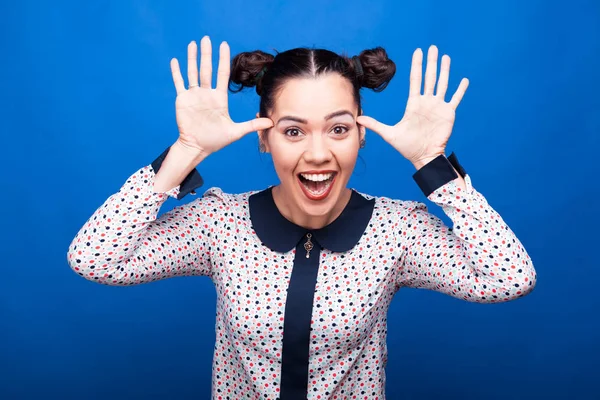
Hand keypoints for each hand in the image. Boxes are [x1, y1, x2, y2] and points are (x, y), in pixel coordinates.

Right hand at [170, 36, 273, 155]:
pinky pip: (179, 83)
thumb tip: (271, 123)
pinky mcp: (183, 100)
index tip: (224, 45)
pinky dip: (177, 72)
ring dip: (192, 58)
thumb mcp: (236, 132)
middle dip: (207, 54)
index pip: (222, 74)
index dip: (223, 60)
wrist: (197, 147)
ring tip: (193, 44)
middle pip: (207, 69)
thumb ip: (252, 125)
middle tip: (207, 38)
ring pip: (193, 72)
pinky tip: (175, 61)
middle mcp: (207, 94)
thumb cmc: (216, 140)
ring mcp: (194, 96)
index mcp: (219, 98)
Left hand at [357, 45, 468, 166]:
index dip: (416, 66)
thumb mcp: (389, 134)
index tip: (418, 52)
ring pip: (442, 84)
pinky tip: (464, 79)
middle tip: (433, 47)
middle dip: (431, 62)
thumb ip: (374, 124)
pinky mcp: (448, 113)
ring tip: (446, 57)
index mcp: (414, 104)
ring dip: (445, 70)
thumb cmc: (407, 147)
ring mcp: (438, 107)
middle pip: (429, 77)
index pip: (415, 80)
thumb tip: (357, 118)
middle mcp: (426, 102)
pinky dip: (460, 90)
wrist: (423, 157)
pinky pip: (455, 99)